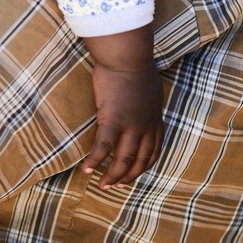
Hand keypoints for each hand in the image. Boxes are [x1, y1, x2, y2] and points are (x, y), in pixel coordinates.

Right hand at [82, 25, 163, 188]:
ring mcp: (130, 126)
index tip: (134, 174)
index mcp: (155, 119)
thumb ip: (148, 103)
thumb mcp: (151, 89)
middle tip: (116, 186)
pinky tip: (86, 170)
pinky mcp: (112, 120)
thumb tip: (142, 106)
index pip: (154, 151)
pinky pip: (103, 148)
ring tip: (103, 185)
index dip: (144, 166)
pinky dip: (95, 161)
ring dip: (113, 176)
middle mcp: (146, 127)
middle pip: (139, 160)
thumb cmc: (136, 65)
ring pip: (123, 160)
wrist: (127, 56)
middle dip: (128, 176)